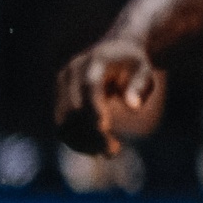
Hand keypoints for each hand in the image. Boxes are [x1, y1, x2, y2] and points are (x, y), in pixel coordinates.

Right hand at [59, 36, 167, 154]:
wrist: (112, 50)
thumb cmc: (133, 64)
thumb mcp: (144, 70)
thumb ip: (139, 86)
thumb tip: (133, 107)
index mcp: (94, 60)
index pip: (89, 86)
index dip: (94, 108)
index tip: (105, 130)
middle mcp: (70, 73)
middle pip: (73, 108)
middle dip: (91, 133)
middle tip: (114, 151)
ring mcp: (60, 87)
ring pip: (63, 121)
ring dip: (82, 142)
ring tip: (110, 152)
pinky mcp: (58, 100)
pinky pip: (61, 126)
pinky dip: (76, 141)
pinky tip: (95, 149)